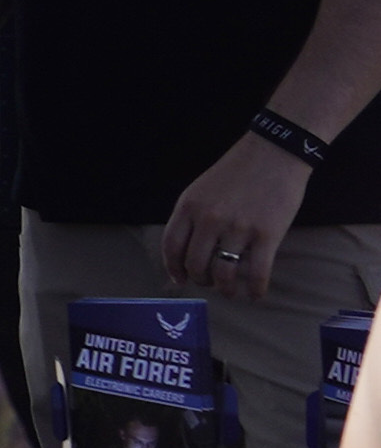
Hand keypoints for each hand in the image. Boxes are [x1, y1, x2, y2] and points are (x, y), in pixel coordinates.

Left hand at [159, 134, 315, 303]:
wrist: (275, 152)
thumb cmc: (238, 171)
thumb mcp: (201, 189)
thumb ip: (192, 217)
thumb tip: (187, 251)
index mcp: (188, 206)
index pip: (171, 247)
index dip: (173, 268)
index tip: (180, 279)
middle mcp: (209, 219)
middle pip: (196, 264)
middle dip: (201, 280)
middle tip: (209, 283)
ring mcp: (238, 228)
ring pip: (224, 273)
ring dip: (225, 288)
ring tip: (230, 291)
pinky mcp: (267, 234)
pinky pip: (258, 273)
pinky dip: (256, 290)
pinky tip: (257, 295)